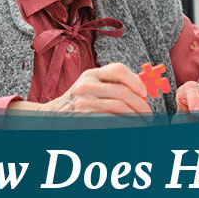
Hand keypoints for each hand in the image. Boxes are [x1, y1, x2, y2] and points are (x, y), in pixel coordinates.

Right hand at [9, 63, 152, 114]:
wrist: (50, 118)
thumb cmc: (77, 104)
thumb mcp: (91, 89)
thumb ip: (112, 87)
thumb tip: (141, 94)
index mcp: (91, 74)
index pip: (118, 69)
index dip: (135, 81)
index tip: (144, 93)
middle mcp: (86, 85)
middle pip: (122, 91)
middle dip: (141, 105)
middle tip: (148, 115)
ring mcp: (83, 101)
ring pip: (119, 107)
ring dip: (135, 117)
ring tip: (142, 123)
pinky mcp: (82, 117)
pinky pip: (110, 120)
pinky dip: (124, 124)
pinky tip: (130, 128)